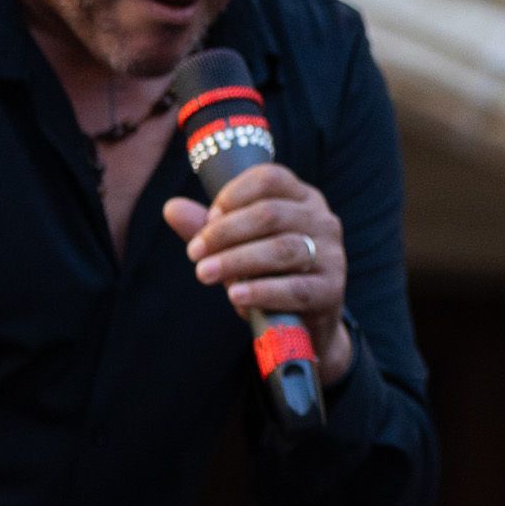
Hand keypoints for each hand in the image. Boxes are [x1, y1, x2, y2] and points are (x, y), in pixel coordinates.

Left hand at [169, 161, 354, 385]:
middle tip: (194, 252)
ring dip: (237, 261)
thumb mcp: (238, 248)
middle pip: (271, 214)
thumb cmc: (269, 275)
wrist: (303, 326)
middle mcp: (323, 220)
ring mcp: (333, 255)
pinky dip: (262, 291)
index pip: (269, 179)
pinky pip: (296, 288)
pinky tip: (236, 297)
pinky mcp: (332, 290)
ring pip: (283, 249)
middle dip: (226, 232)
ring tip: (205, 273)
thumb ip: (209, 228)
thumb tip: (171, 208)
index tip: (207, 219)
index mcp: (302, 198)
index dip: (233, 195)